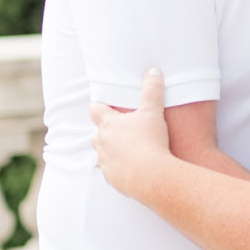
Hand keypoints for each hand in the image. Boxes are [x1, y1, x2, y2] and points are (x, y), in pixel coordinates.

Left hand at [89, 68, 173, 201]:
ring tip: (128, 150)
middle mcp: (102, 143)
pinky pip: (111, 171)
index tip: (107, 105)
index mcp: (108, 125)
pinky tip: (133, 168)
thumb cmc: (151, 142)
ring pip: (103, 153)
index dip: (101, 106)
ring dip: (112, 150)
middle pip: (98, 133)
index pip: (95, 110)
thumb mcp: (153, 112)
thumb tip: (152, 70)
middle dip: (107, 131)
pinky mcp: (112, 178)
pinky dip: (119, 168)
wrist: (152, 177)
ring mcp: (105, 162)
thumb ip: (152, 90)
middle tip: (123, 129)